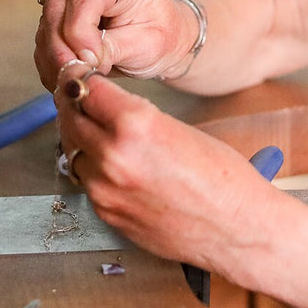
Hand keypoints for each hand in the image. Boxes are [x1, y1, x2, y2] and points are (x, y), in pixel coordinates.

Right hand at [34, 0, 195, 88]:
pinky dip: (51, 57)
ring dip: (54, 56)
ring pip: (46, 21)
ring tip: (72, 80)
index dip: (80, 33)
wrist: (163, 35)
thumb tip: (79, 60)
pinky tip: (64, 74)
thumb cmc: (162, 35)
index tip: (90, 61)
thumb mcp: (145, 45)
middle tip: (75, 76)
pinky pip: (45, 31)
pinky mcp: (62, 4)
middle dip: (62, 48)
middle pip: (58, 7)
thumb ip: (110, 49)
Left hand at [55, 75, 277, 273]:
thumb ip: (134, 116)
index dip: (83, 81)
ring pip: (71, 152)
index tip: (81, 79)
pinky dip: (92, 170)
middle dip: (75, 107)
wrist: (237, 229)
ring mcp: (105, 189)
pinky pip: (85, 182)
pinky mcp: (106, 214)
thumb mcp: (177, 127)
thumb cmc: (223, 178)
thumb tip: (104, 109)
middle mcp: (112, 156)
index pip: (86, 89)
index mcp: (134, 124)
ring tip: (97, 134)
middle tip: (80, 102)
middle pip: (70, 119)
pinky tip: (113, 166)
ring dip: (79, 140)